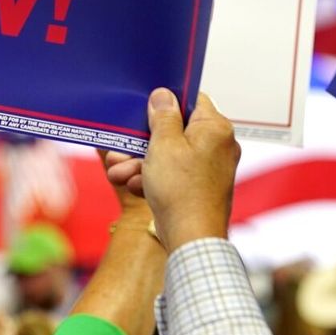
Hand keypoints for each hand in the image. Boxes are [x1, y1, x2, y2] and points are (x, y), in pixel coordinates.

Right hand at [108, 90, 239, 250]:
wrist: (191, 238)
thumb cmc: (181, 191)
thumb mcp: (163, 145)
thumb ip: (162, 116)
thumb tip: (163, 96)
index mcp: (215, 128)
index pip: (192, 100)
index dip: (167, 102)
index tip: (146, 109)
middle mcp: (218, 146)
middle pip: (176, 130)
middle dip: (144, 141)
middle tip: (122, 147)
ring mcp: (210, 168)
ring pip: (171, 154)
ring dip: (142, 162)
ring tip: (118, 172)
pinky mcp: (200, 186)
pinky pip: (175, 173)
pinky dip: (154, 178)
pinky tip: (134, 186)